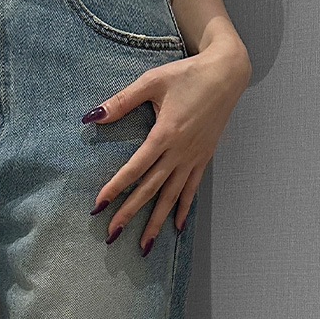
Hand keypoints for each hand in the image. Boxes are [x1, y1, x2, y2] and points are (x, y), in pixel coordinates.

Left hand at [86, 36, 251, 252]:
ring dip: (156, 221)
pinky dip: (183, 209)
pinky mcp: (204, 158)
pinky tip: (176, 227)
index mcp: (166, 133)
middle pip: (151, 189)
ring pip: (172, 196)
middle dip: (130, 213)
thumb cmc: (188, 74)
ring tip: (143, 245)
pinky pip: (192, 189)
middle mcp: (180, 151)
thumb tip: (93, 116)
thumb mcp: (151, 81)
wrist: (227, 73)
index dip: (116, 187)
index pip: (136, 168)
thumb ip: (122, 101)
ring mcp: (194, 157)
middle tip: (111, 235)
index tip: (99, 205)